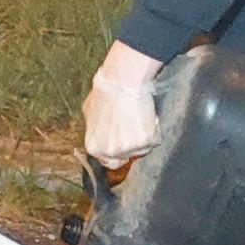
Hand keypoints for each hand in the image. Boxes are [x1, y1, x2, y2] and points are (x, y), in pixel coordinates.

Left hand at [81, 42, 165, 171]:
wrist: (122, 82)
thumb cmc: (104, 93)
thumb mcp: (89, 113)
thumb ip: (94, 129)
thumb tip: (99, 132)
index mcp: (94, 148)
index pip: (109, 162)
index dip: (118, 153)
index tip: (123, 143)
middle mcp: (111, 152)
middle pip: (127, 157)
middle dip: (130, 146)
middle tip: (132, 128)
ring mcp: (130, 148)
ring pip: (142, 149)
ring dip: (143, 137)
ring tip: (138, 117)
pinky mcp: (147, 141)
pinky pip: (155, 140)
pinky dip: (154, 129)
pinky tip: (147, 115)